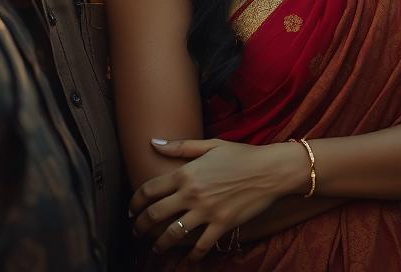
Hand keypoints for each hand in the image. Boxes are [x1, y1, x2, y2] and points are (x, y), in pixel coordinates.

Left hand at [130, 137, 305, 259]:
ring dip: (160, 244)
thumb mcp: (210, 145)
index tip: (131, 210)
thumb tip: (153, 142)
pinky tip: (188, 258)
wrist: (269, 170)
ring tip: (155, 247)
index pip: (150, 190)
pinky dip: (192, 255)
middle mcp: (192, 193)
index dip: (135, 202)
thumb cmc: (240, 154)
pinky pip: (200, 246)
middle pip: (155, 214)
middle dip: (141, 226)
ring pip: (173, 234)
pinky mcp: (221, 225)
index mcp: (187, 172)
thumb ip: (180, 146)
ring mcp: (206, 211)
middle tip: (137, 232)